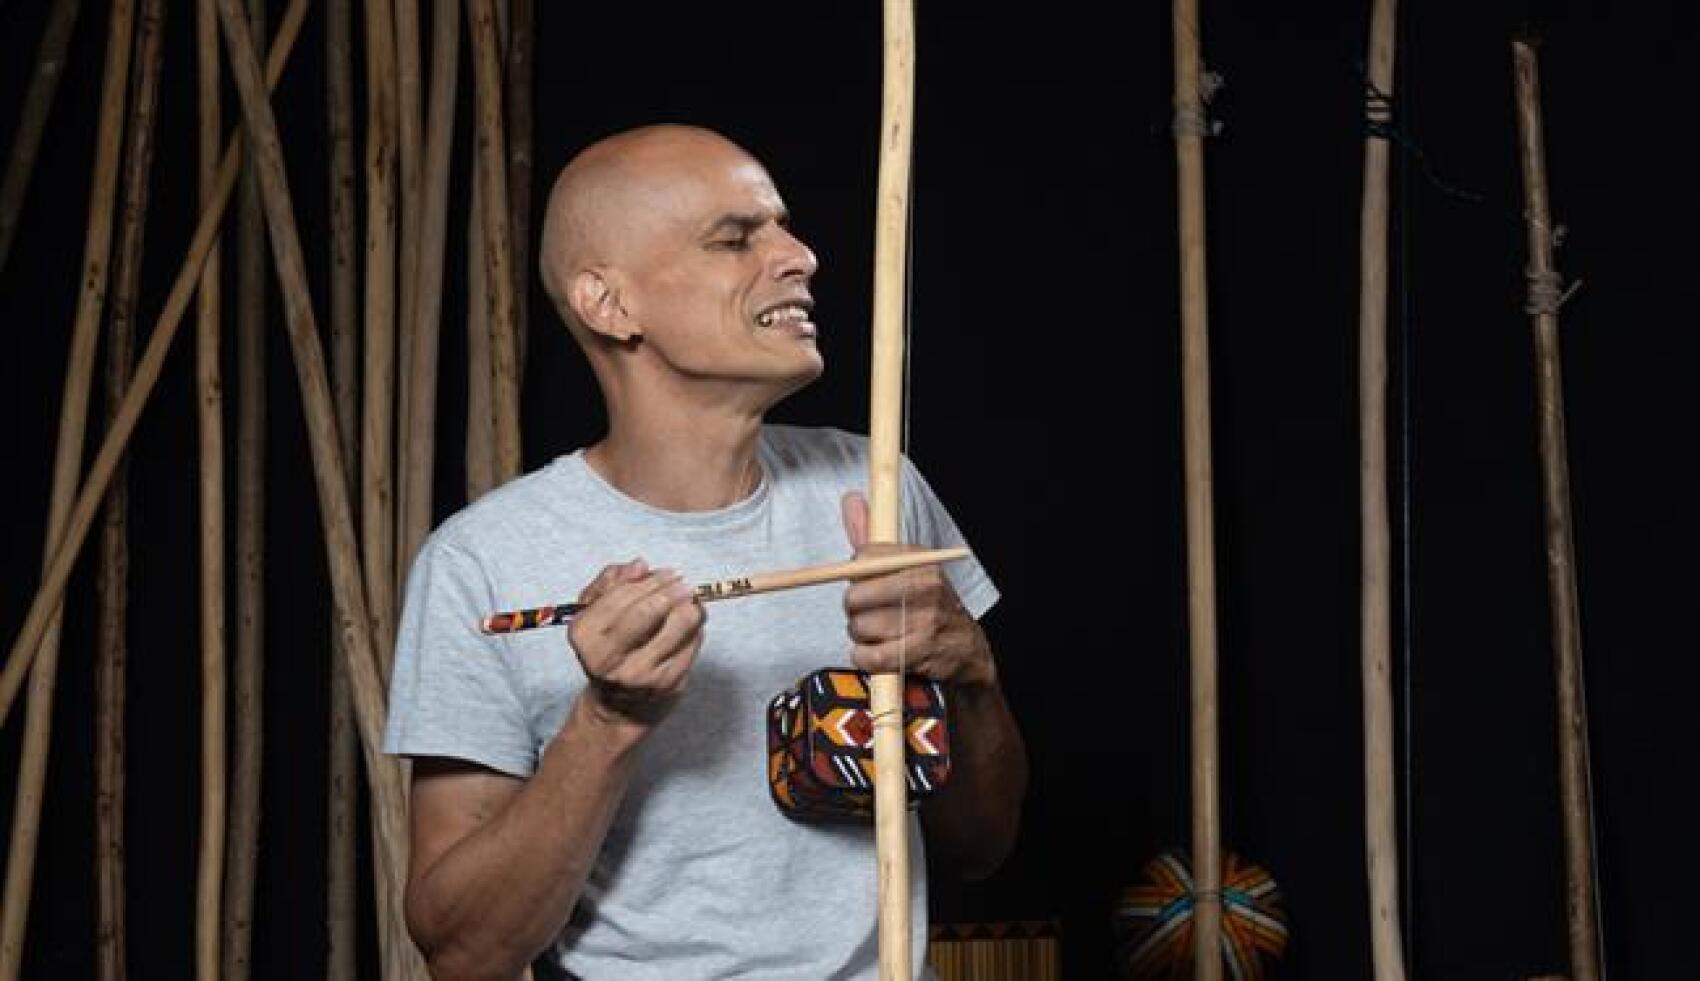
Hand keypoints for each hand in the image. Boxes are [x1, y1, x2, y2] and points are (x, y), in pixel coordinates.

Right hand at [566, 559, 705, 729]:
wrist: (619, 705)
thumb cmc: (609, 648)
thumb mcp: (595, 613)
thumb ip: (610, 582)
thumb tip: (639, 566)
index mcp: (584, 634)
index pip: (621, 597)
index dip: (650, 581)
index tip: (668, 572)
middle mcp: (607, 658)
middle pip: (647, 611)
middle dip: (670, 591)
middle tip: (683, 583)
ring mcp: (638, 674)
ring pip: (678, 625)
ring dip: (689, 607)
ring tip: (690, 601)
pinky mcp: (667, 684)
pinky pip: (692, 643)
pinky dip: (696, 628)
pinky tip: (690, 625)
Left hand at [839, 492, 994, 687]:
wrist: (965, 648)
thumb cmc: (926, 604)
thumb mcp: (905, 565)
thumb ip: (871, 536)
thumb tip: (850, 499)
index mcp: (919, 560)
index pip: (863, 558)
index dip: (856, 576)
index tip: (867, 584)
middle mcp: (924, 585)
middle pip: (855, 596)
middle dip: (854, 610)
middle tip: (869, 614)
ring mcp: (923, 619)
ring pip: (860, 627)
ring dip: (861, 636)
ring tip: (880, 634)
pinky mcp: (919, 651)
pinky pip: (869, 655)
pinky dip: (865, 657)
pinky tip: (877, 653)